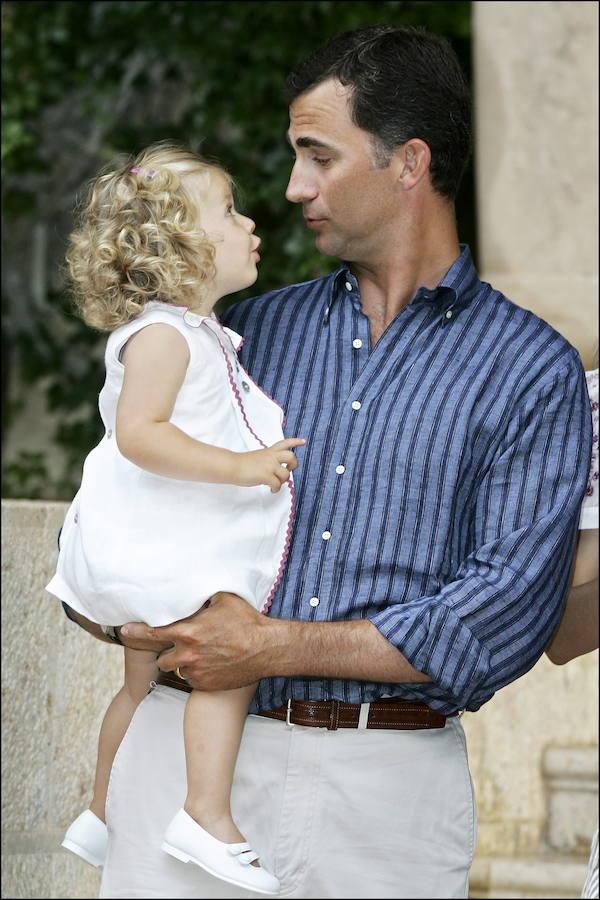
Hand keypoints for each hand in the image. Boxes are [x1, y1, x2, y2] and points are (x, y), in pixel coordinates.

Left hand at [120, 592, 283, 689]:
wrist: (267, 648)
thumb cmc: (246, 621)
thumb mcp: (222, 599)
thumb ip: (200, 599)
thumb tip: (188, 591)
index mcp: (188, 632)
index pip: (152, 633)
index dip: (136, 632)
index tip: (124, 631)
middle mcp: (187, 654)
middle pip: (161, 658)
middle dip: (167, 651)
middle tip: (180, 644)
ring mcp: (196, 672)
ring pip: (177, 669)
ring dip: (182, 662)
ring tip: (200, 653)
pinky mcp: (206, 685)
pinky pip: (192, 680)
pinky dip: (197, 673)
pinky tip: (212, 663)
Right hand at [235, 438, 304, 491]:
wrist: (231, 466)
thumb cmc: (241, 464)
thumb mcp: (257, 457)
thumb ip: (267, 460)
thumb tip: (275, 472)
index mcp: (269, 451)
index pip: (284, 443)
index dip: (295, 442)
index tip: (303, 441)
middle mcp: (271, 457)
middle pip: (291, 456)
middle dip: (293, 464)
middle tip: (287, 470)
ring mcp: (269, 466)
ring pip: (286, 474)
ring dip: (282, 481)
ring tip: (275, 484)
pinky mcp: (266, 475)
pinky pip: (278, 485)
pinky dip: (276, 489)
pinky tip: (271, 490)